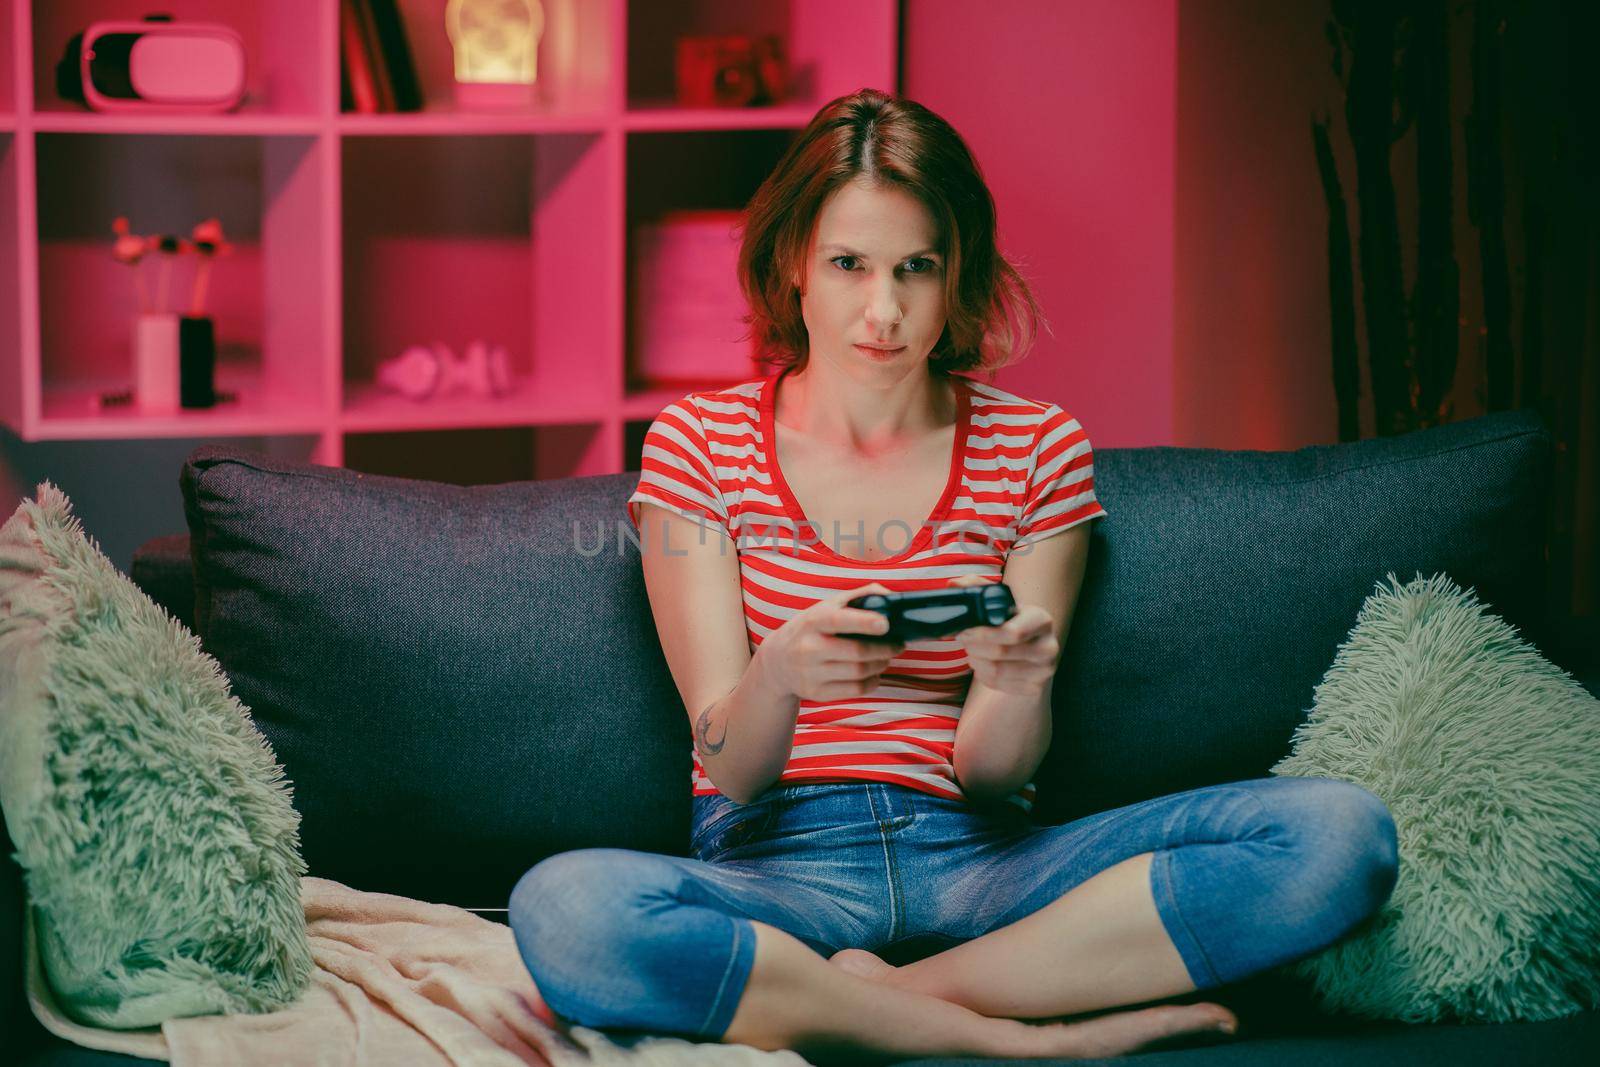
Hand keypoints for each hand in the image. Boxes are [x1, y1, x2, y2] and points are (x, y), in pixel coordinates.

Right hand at [758, 583, 907, 702]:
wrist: (777, 661)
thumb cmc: (811, 629)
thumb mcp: (826, 607)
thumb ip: (858, 596)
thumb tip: (890, 597)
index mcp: (813, 621)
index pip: (839, 620)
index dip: (864, 622)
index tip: (885, 624)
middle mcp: (809, 648)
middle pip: (857, 652)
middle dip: (885, 649)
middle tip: (897, 645)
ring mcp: (810, 673)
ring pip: (859, 673)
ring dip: (881, 664)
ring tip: (886, 657)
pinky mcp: (816, 693)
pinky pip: (855, 690)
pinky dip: (872, 682)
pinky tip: (874, 673)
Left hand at [947, 575, 1058, 696]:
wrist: (1032, 647)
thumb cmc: (1011, 621)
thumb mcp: (1000, 602)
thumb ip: (976, 586)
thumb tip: (954, 584)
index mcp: (1042, 620)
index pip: (1013, 632)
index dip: (982, 633)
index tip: (965, 630)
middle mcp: (1048, 646)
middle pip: (1000, 653)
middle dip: (974, 646)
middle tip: (964, 639)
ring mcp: (1044, 670)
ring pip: (996, 671)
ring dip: (976, 660)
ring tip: (972, 650)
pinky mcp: (1035, 688)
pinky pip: (998, 684)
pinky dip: (983, 675)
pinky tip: (983, 664)